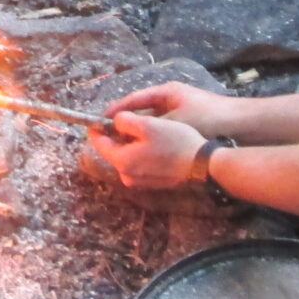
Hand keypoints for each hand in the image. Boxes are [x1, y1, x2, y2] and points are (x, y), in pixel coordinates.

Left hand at [88, 108, 205, 188]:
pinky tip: (153, 142)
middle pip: (113, 150)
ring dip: (130, 143)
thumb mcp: (147, 124)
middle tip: (126, 119)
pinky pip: (138, 163)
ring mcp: (139, 181)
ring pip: (126, 156)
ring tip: (143, 128)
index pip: (99, 143)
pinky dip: (140, 152)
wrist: (201, 163)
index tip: (99, 116)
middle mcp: (127, 175)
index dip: (97, 127)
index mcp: (122, 161)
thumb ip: (124, 121)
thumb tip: (114, 122)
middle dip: (116, 134)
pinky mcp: (151, 182)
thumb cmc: (174, 141)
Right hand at [107, 80, 239, 138]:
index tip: (99, 122)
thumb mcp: (174, 121)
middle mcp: (171, 100)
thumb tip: (124, 130)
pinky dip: (153, 141)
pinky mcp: (188, 126)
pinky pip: (163, 134)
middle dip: (125, 126)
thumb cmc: (208, 118)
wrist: (242, 126)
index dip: (115, 111)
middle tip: (109, 139)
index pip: (133, 99)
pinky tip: (146, 153)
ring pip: (152, 125)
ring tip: (124, 148)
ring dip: (139, 135)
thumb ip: (147, 125)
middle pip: (141, 112)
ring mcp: (180, 113)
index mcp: (166, 92)